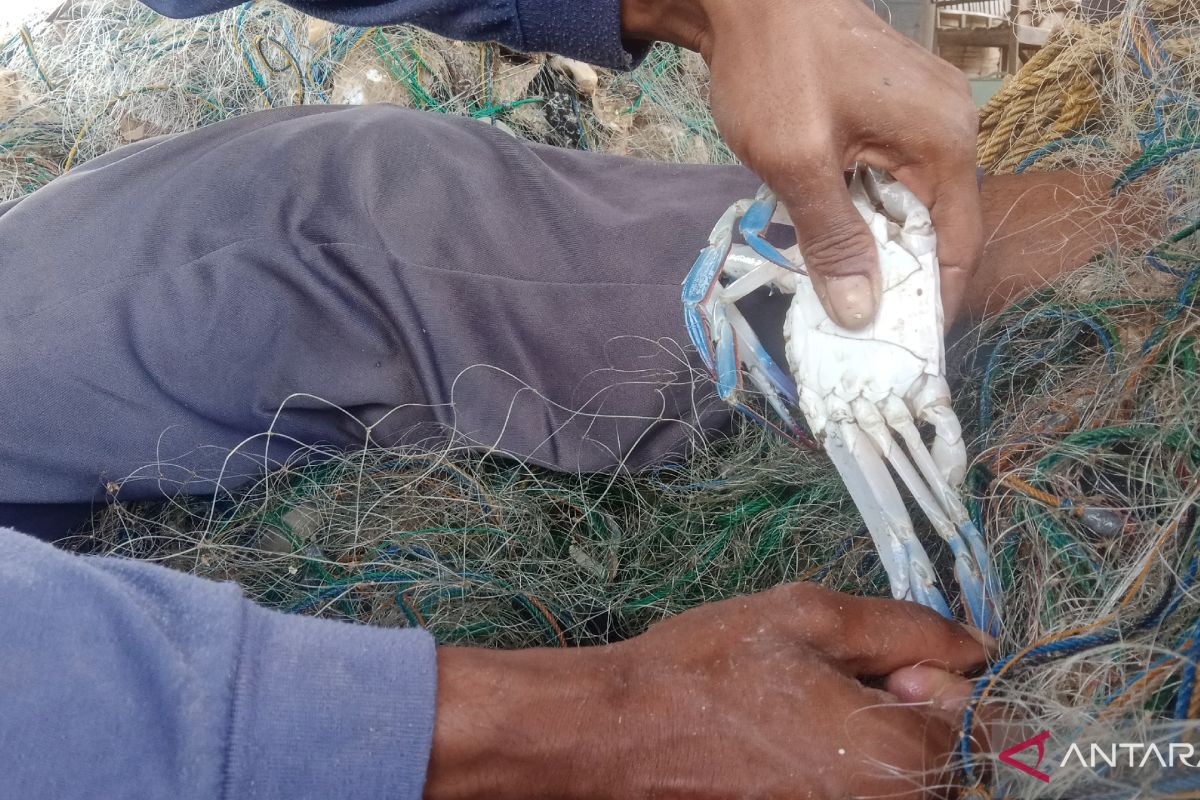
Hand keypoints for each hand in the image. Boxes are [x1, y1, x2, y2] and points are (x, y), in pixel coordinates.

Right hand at [425, 583, 988, 798]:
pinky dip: (841, 757)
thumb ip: (908, 629)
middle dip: (908, 706)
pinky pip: (854, 786)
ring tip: (802, 704)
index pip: (980, 719)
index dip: (935, 675)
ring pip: (899, 774)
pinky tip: (785, 734)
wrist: (621, 732)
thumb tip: (975, 646)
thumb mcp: (811, 617)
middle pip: (943, 754)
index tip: (881, 657)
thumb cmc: (713, 667)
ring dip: (873, 732)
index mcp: (900, 754)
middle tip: (833, 677)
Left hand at [622, 0, 983, 327]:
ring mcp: (921, 115)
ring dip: (873, 248)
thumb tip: (861, 312)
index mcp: (943, 138)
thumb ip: (833, 239)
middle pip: (934, 228)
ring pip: (906, 206)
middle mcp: (947, 126)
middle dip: (896, 280)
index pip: (958, 243)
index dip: (932, 302)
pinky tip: (828, 237)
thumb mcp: (798, 163)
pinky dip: (861, 213)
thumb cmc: (774, 68)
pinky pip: (888, 179)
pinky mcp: (891, 112)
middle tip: (857, 330)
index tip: (903, 349)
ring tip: (838, 293)